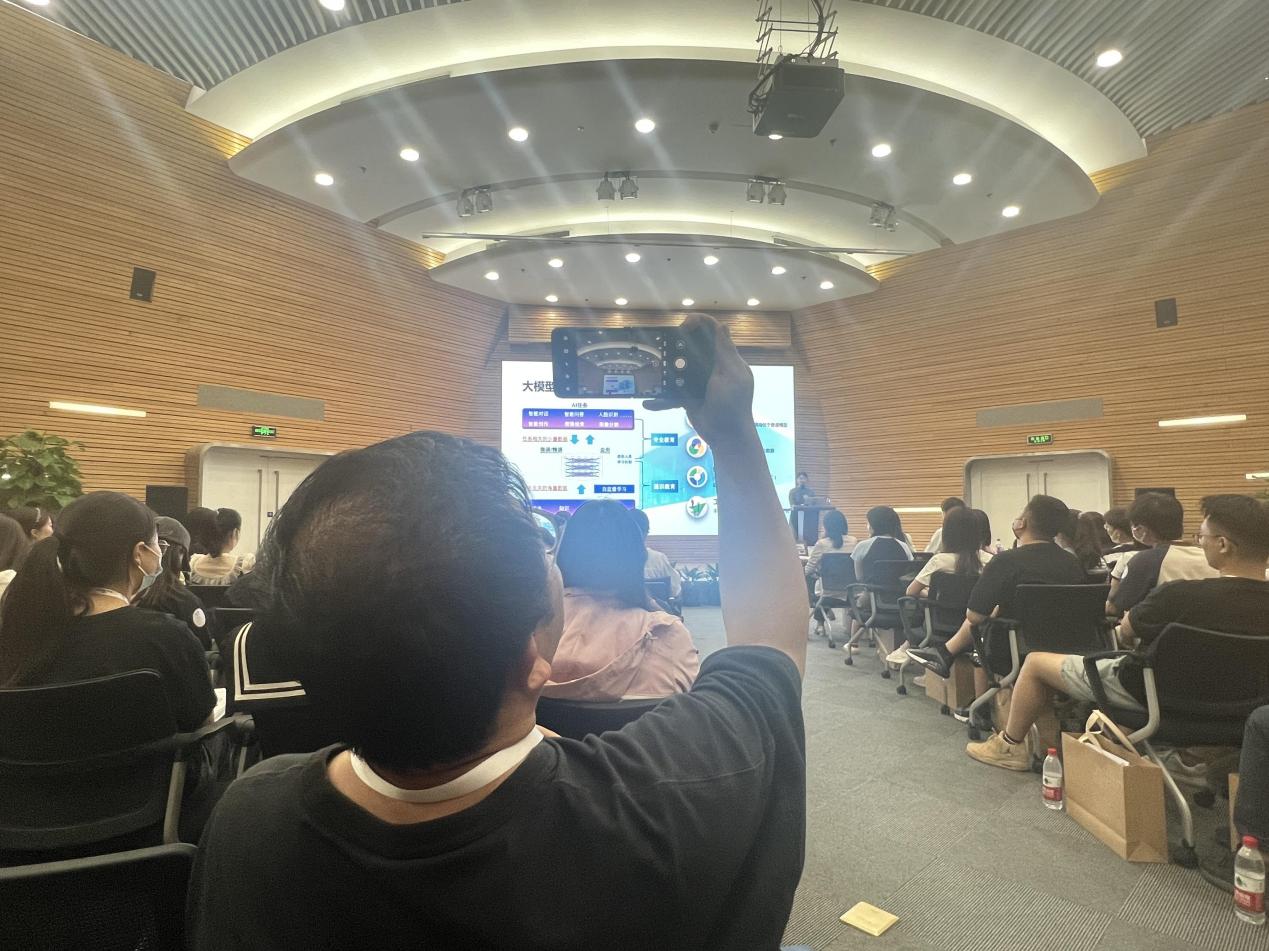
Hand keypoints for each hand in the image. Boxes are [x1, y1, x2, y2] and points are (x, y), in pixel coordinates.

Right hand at [644, 314, 754, 446]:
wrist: (726, 436)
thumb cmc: (734, 404)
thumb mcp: (732, 376)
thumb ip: (726, 352)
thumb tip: (723, 326)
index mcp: (725, 360)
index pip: (713, 333)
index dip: (700, 323)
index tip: (685, 324)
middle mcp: (711, 367)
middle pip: (692, 347)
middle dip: (677, 341)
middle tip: (665, 342)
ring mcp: (698, 382)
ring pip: (678, 368)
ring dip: (665, 367)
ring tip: (652, 365)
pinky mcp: (687, 397)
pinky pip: (671, 394)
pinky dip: (660, 400)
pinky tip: (648, 402)